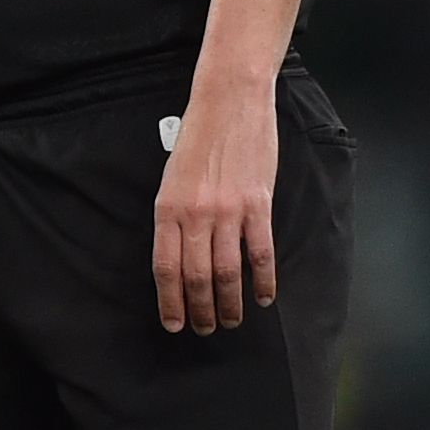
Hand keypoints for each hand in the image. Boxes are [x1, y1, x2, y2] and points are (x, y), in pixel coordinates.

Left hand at [154, 81, 278, 332]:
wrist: (229, 101)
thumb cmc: (199, 136)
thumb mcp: (172, 177)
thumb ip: (174, 217)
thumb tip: (180, 257)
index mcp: (167, 208)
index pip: (166, 268)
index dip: (170, 302)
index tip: (174, 324)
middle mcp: (195, 214)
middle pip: (197, 277)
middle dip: (200, 310)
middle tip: (205, 329)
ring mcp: (228, 211)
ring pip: (228, 272)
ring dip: (230, 303)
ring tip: (231, 320)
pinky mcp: (258, 204)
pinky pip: (261, 252)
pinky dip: (264, 280)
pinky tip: (264, 297)